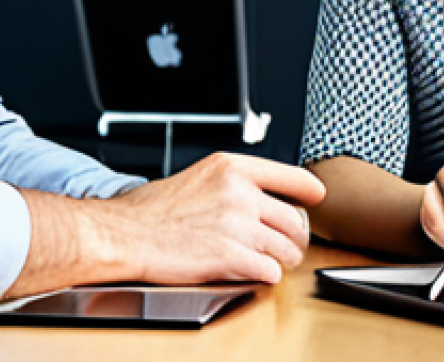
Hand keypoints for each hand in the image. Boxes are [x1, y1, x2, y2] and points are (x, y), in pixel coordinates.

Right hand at [9, 153, 324, 296]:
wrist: (126, 234)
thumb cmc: (153, 210)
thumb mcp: (199, 177)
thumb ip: (233, 183)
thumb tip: (263, 196)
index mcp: (232, 167)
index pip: (289, 176)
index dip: (308, 189)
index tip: (317, 196)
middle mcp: (239, 192)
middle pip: (295, 219)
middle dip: (295, 237)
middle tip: (287, 244)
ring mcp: (237, 224)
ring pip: (286, 248)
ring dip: (282, 259)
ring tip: (269, 260)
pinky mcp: (230, 256)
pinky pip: (269, 271)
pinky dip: (265, 276)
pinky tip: (252, 272)